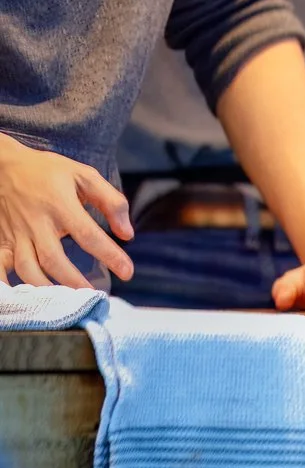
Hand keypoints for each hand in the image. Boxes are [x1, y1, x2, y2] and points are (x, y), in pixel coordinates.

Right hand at [0, 134, 132, 288]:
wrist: (3, 166)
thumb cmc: (49, 172)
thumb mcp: (84, 175)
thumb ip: (111, 201)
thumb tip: (128, 233)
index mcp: (60, 205)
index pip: (89, 235)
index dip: (110, 255)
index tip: (128, 272)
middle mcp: (36, 223)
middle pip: (54, 259)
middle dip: (75, 281)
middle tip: (94, 295)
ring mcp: (16, 234)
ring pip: (27, 269)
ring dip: (46, 288)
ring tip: (66, 301)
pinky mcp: (1, 241)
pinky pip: (0, 268)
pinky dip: (7, 285)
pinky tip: (21, 299)